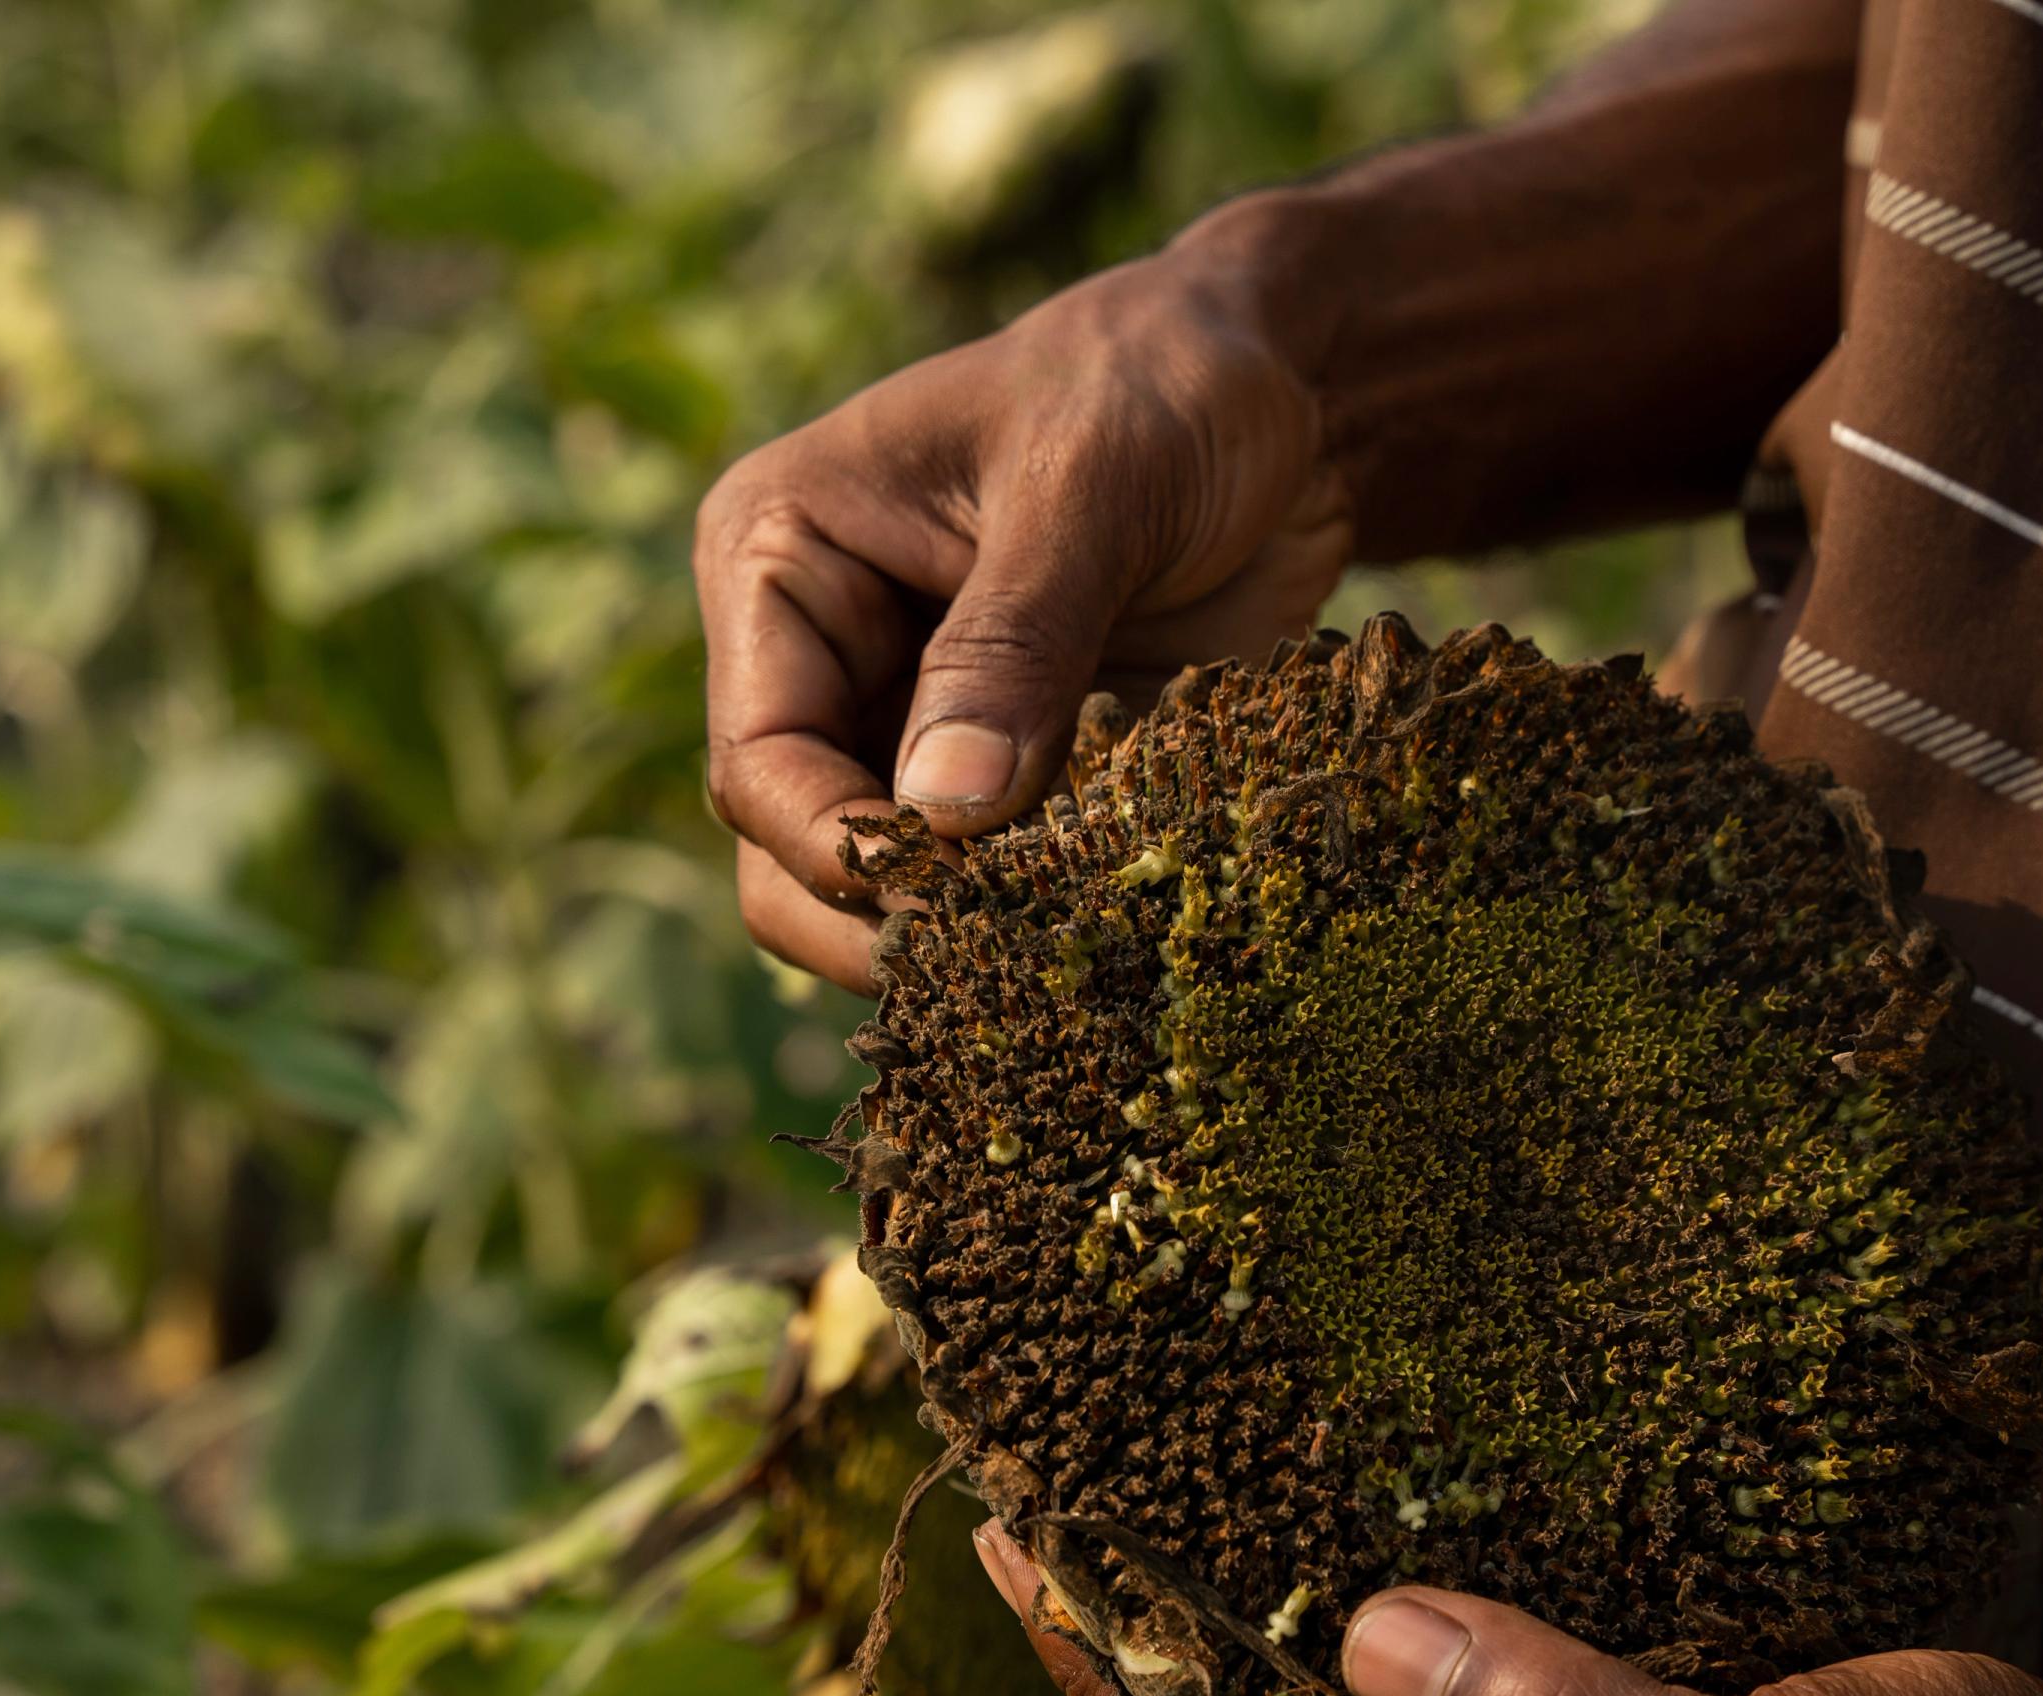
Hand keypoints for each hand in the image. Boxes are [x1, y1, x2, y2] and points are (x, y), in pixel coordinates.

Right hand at [694, 204, 1351, 989]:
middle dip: (883, 920)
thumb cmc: (1166, 386)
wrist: (1286, 393)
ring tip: (1069, 951)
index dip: (838, 849)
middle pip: (788, 858)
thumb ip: (1013, 642)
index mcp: (778, 560)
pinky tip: (1110, 934)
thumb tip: (941, 818)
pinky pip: (983, 892)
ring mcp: (902, 729)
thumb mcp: (1092, 486)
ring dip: (961, 941)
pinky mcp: (1002, 781)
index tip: (949, 900)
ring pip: (873, 898)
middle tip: (1008, 962)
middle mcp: (815, 659)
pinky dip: (1035, 926)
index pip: (757, 760)